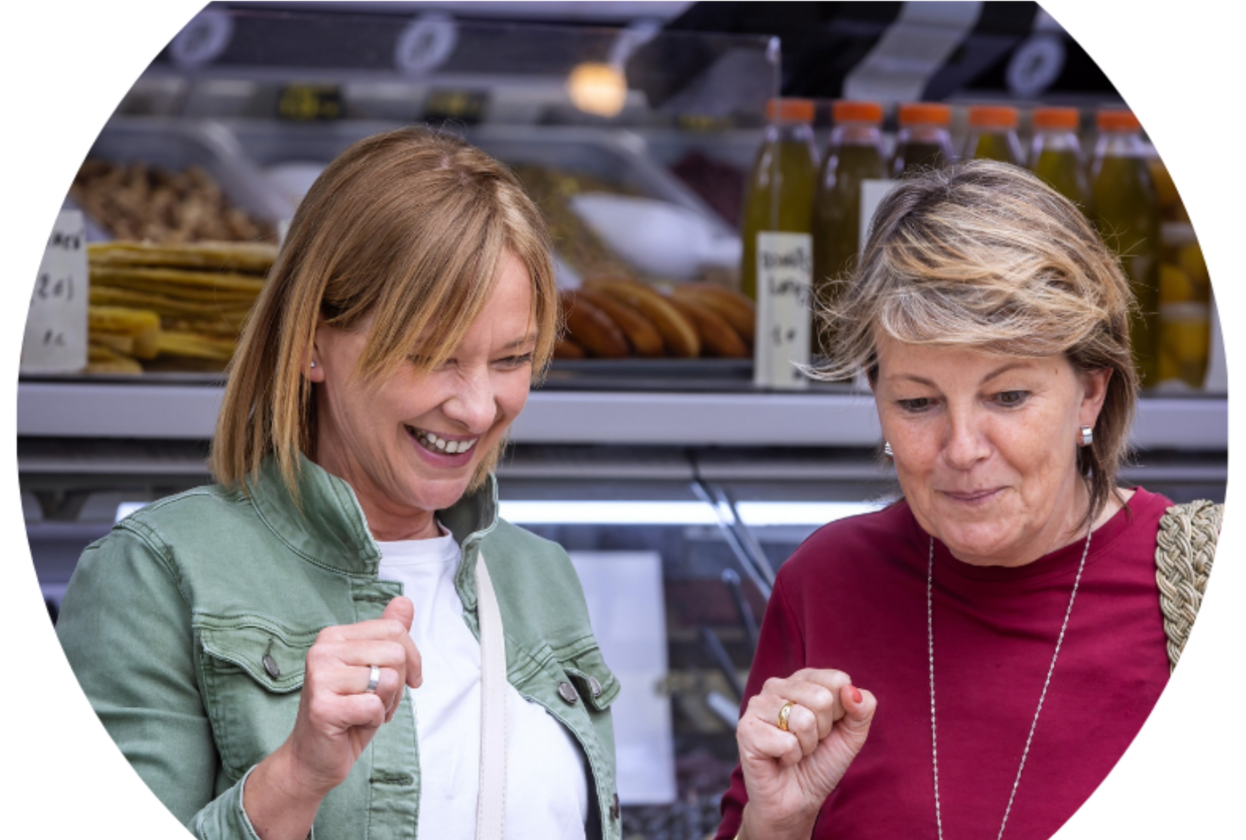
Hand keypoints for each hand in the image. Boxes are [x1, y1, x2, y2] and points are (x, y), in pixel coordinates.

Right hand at [244, 596, 421, 838]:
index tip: (405, 681)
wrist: (313, 758)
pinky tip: (354, 724)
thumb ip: (387, 635)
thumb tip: (404, 602)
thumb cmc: (347, 713)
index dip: (412, 659)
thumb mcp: (373, 669)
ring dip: (386, 704)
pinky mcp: (323, 707)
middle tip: (377, 702)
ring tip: (363, 712)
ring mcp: (320, 677)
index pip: (395, 630)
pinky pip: (375, 705)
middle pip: (396, 653)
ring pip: (389, 679)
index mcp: (334, 636)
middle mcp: (323, 650)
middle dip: (399, 685)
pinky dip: (375, 720)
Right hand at [736, 669, 876, 839]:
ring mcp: (758, 705)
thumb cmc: (820, 763)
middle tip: (809, 743)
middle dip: (823, 730)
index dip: (841, 712)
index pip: (837, 680)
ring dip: (806, 745)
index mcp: (802, 680)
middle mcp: (776, 686)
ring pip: (803, 720)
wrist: (797, 801)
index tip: (828, 728)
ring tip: (795, 751)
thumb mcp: (851, 736)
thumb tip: (852, 692)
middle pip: (822, 698)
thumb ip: (862, 709)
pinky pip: (786, 742)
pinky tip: (781, 759)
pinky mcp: (746, 730)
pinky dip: (791, 757)